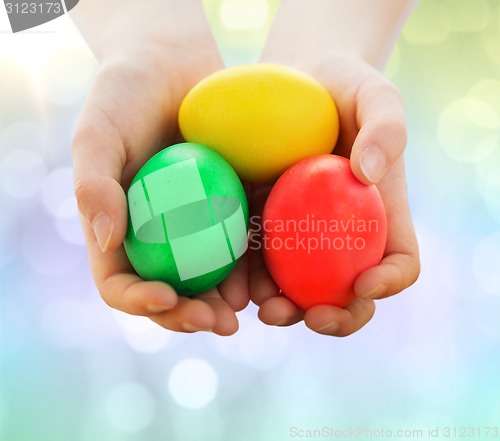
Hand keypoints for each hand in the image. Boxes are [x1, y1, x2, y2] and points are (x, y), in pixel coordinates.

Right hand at [72, 2, 248, 335]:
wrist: (176, 64)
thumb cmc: (128, 94)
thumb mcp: (99, 132)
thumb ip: (93, 184)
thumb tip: (107, 240)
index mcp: (120, 230)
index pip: (121, 282)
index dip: (140, 301)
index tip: (167, 298)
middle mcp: (157, 236)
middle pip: (170, 293)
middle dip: (191, 316)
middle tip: (222, 322)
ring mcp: (195, 227)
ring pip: (210, 279)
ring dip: (229, 302)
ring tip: (253, 308)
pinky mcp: (230, 208)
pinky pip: (242, 245)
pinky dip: (255, 266)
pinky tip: (273, 273)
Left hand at [250, 52, 419, 336]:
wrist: (295, 82)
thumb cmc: (343, 88)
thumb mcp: (375, 95)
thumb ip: (385, 128)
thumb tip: (368, 173)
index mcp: (378, 215)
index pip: (399, 261)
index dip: (389, 281)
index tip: (365, 283)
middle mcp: (342, 235)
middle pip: (348, 292)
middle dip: (334, 316)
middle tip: (309, 315)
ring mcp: (301, 235)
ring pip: (298, 289)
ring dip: (283, 308)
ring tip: (261, 307)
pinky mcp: (263, 225)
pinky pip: (257, 261)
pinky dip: (246, 279)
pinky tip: (231, 282)